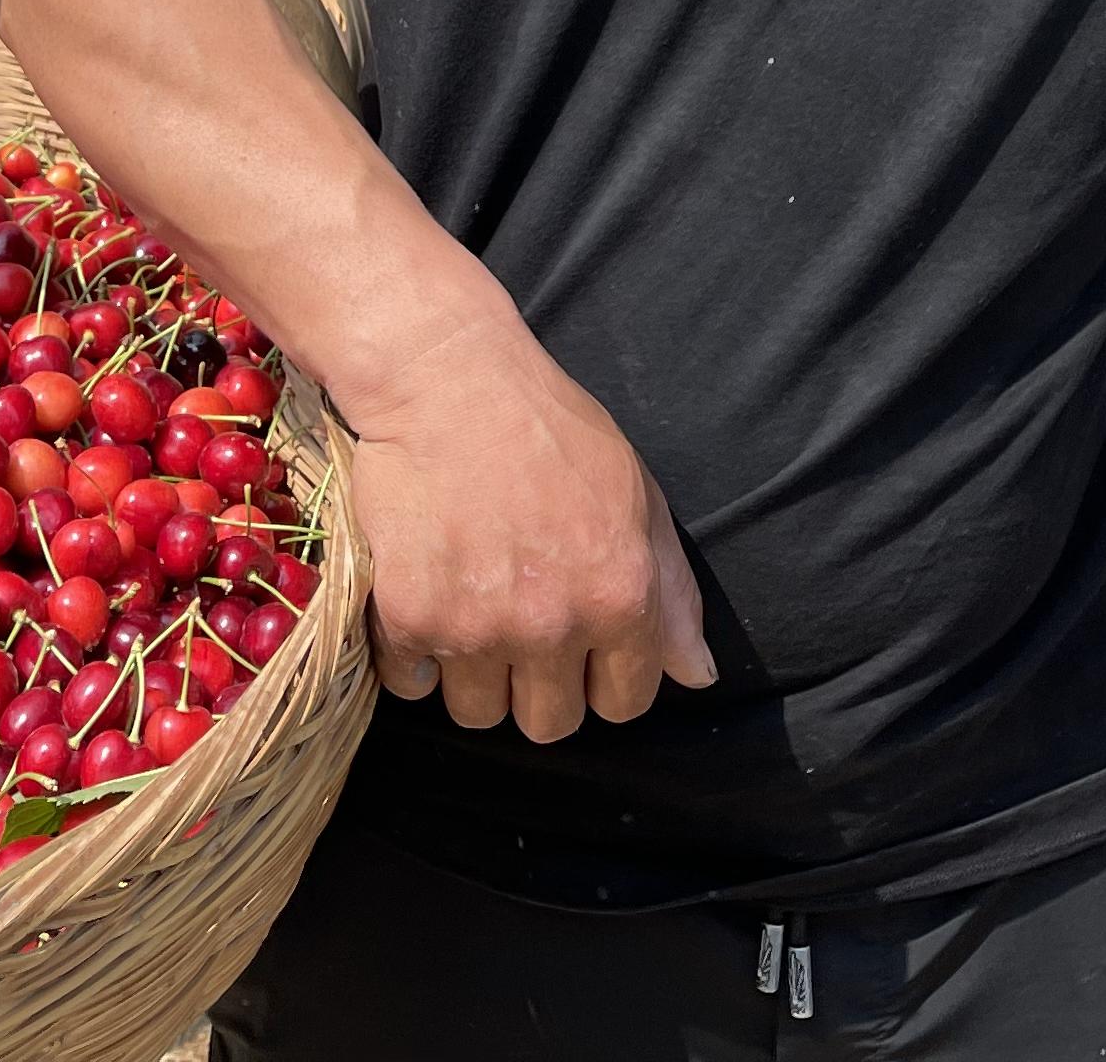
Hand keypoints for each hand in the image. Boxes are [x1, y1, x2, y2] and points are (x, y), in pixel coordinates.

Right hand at [342, 332, 714, 741]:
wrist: (446, 381)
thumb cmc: (549, 428)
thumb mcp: (637, 494)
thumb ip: (671, 593)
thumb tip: (696, 676)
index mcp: (621, 597)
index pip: (624, 704)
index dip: (604, 678)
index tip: (579, 647)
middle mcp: (553, 624)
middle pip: (550, 724)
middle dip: (539, 687)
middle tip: (519, 628)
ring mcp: (477, 627)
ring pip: (479, 714)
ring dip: (474, 675)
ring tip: (469, 610)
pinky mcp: (409, 618)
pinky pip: (412, 683)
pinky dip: (413, 654)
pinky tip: (423, 598)